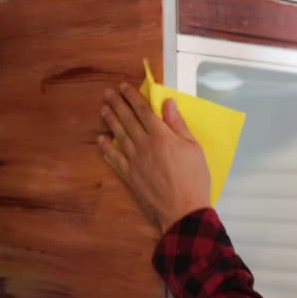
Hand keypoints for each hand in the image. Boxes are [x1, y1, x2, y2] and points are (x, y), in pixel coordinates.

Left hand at [98, 83, 211, 233]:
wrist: (183, 211)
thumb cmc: (194, 179)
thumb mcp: (194, 148)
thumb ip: (179, 125)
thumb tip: (168, 104)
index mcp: (162, 136)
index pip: (144, 111)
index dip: (133, 97)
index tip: (124, 87)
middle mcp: (144, 145)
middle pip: (128, 120)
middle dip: (117, 104)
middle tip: (107, 93)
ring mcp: (135, 161)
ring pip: (119, 135)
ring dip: (110, 121)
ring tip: (103, 109)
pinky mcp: (130, 175)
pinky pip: (115, 157)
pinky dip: (107, 147)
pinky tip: (102, 139)